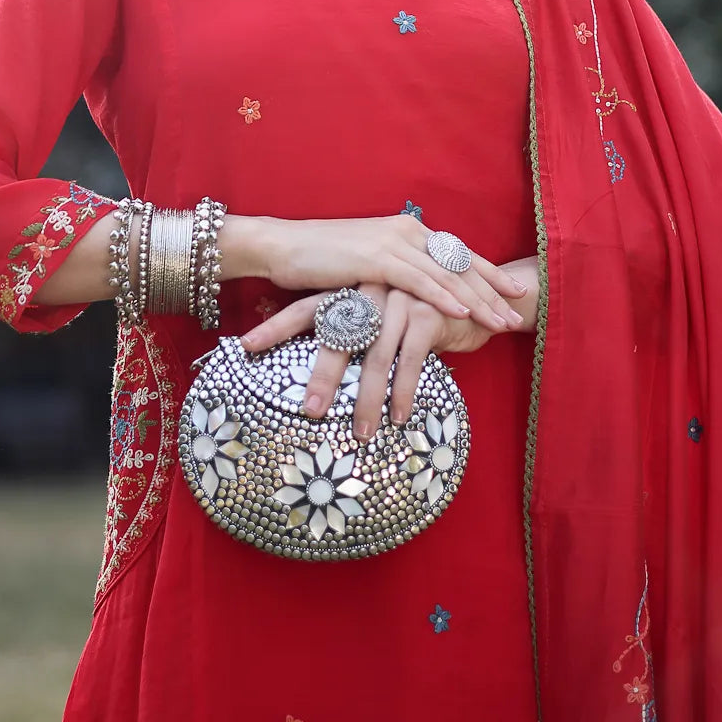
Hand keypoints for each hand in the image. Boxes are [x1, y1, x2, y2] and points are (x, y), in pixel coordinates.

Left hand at [241, 283, 489, 440]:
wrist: (478, 294)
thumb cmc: (421, 313)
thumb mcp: (383, 316)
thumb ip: (353, 330)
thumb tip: (312, 366)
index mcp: (353, 288)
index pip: (307, 307)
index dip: (276, 326)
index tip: (244, 346)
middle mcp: (371, 289)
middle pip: (338, 335)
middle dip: (323, 376)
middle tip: (308, 410)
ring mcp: (400, 298)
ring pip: (374, 355)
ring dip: (368, 399)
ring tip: (361, 433)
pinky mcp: (428, 313)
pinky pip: (409, 359)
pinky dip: (403, 391)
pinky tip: (398, 417)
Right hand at [255, 214, 528, 333]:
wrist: (283, 246)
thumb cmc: (320, 261)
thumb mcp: (366, 265)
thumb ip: (393, 274)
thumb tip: (411, 296)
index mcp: (407, 230)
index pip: (456, 254)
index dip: (487, 274)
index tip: (512, 292)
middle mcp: (407, 231)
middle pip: (460, 265)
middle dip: (492, 291)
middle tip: (518, 312)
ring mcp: (393, 243)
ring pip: (447, 275)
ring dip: (478, 301)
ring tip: (501, 322)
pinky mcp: (377, 258)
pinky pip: (419, 281)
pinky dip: (444, 297)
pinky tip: (464, 313)